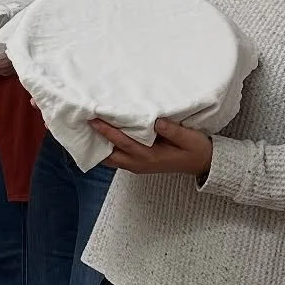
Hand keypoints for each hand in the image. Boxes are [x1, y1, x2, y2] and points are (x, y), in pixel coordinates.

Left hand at [91, 117, 212, 177]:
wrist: (202, 164)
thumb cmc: (195, 149)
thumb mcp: (189, 138)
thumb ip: (172, 131)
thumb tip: (155, 121)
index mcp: (149, 156)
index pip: (123, 142)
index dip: (107, 131)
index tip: (94, 119)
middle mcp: (139, 163)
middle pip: (109, 155)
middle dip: (95, 141)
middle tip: (82, 124)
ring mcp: (137, 165)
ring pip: (111, 159)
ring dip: (99, 146)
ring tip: (88, 129)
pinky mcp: (138, 164)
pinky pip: (117, 158)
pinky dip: (107, 149)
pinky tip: (102, 137)